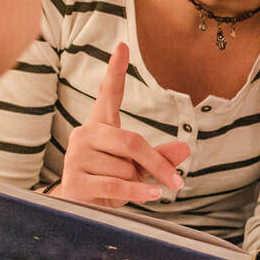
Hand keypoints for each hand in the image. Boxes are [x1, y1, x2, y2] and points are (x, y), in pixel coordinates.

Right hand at [55, 42, 190, 206]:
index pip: (108, 95)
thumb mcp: (134, 169)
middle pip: (131, 141)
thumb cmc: (107, 185)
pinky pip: (117, 186)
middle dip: (157, 164)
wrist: (75, 212)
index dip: (116, 71)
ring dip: (135, 185)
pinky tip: (152, 195)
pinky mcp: (75, 181)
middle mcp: (84, 135)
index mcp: (99, 126)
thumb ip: (158, 157)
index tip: (122, 46)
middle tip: (176, 182)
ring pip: (125, 169)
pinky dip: (138, 193)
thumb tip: (184, 149)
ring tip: (123, 191)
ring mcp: (76, 157)